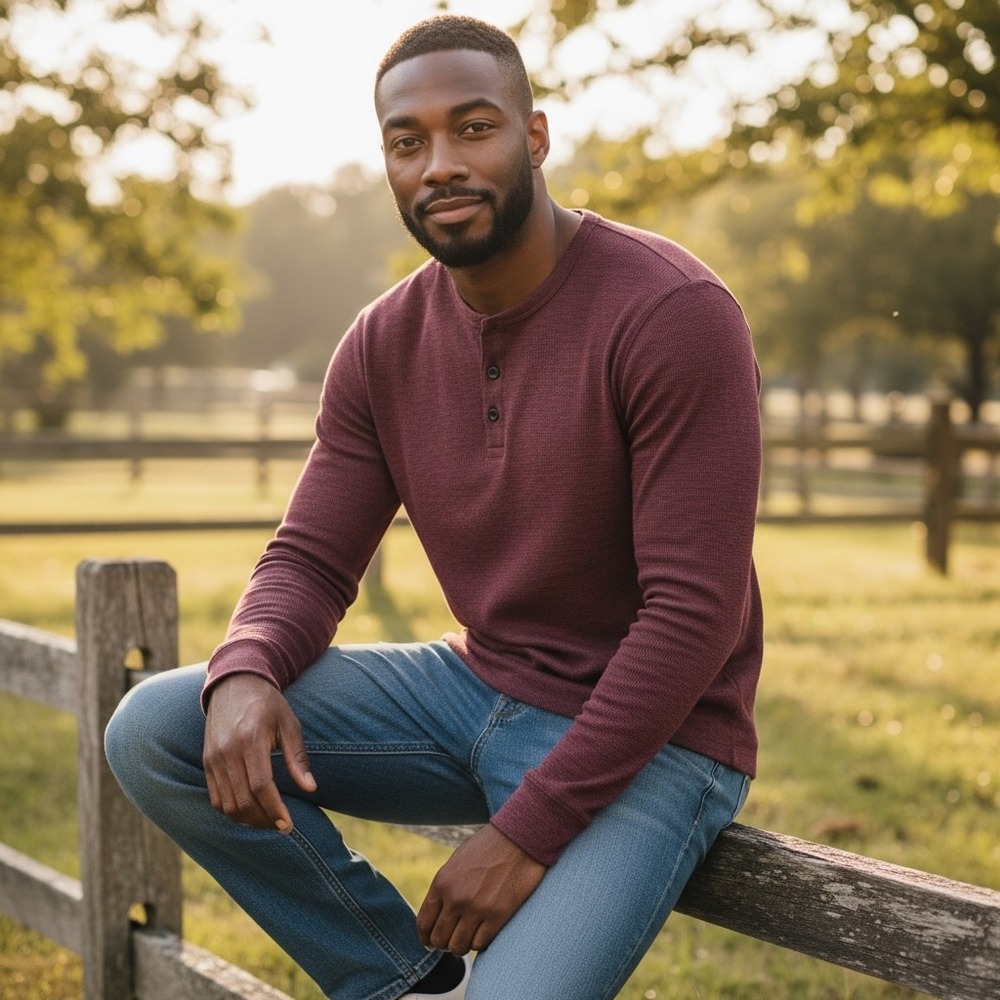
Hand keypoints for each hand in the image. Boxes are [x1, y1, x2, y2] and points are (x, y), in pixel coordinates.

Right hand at [203, 673, 316, 831]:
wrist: (234, 684)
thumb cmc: (268, 704)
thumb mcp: (289, 723)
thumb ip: (298, 757)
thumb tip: (310, 788)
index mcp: (250, 739)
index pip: (260, 786)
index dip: (274, 810)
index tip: (288, 824)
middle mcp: (227, 751)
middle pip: (242, 801)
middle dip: (263, 820)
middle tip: (282, 827)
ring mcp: (213, 758)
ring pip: (227, 804)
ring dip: (248, 820)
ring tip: (269, 822)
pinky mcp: (207, 762)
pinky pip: (216, 798)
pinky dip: (232, 812)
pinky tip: (250, 813)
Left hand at [416, 824, 545, 955]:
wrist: (518, 837)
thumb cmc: (488, 847)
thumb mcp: (457, 862)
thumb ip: (445, 887)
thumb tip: (438, 914)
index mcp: (442, 883)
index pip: (424, 923)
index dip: (426, 938)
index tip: (431, 942)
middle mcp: (455, 898)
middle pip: (439, 939)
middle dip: (444, 943)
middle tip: (453, 939)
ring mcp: (476, 908)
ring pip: (458, 947)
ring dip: (462, 946)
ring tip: (469, 938)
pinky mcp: (498, 915)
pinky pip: (480, 945)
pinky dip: (480, 942)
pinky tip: (484, 931)